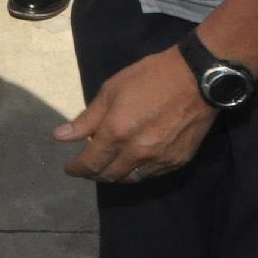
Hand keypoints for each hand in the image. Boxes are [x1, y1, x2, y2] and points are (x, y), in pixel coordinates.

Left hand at [54, 47, 215, 183]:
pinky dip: (136, 171)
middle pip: (109, 175)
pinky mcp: (177, 161)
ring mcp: (159, 160)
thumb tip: (60, 137)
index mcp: (117, 133)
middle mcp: (137, 153)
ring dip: (115, 175)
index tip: (69, 168)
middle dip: (93, 174)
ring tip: (107, 165)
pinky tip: (133, 161)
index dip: (76, 169)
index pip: (90, 163)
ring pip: (130, 178)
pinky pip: (151, 175)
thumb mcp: (111, 91)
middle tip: (86, 167)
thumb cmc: (149, 78)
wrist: (197, 79)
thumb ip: (86, 119)